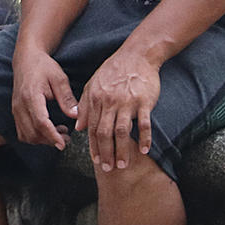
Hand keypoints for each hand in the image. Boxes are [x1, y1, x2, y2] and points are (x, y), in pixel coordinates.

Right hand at [10, 46, 77, 150]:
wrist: (26, 59)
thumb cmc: (43, 66)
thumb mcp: (59, 78)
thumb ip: (67, 98)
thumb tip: (76, 116)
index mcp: (31, 96)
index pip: (40, 122)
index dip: (52, 136)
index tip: (63, 144)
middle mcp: (20, 105)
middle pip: (32, 133)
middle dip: (50, 140)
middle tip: (67, 138)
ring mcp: (16, 109)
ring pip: (26, 136)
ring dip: (42, 140)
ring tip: (59, 133)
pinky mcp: (16, 112)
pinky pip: (22, 132)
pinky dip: (35, 136)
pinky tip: (47, 130)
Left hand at [75, 47, 160, 171]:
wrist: (137, 55)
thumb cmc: (114, 71)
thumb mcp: (93, 85)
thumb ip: (85, 106)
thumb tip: (79, 128)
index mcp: (96, 99)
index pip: (92, 128)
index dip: (93, 146)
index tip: (96, 161)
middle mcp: (109, 102)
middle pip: (105, 133)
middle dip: (106, 153)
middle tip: (108, 169)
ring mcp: (127, 102)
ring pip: (122, 131)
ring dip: (122, 150)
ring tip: (123, 165)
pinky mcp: (144, 101)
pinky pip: (144, 124)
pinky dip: (144, 138)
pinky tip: (144, 150)